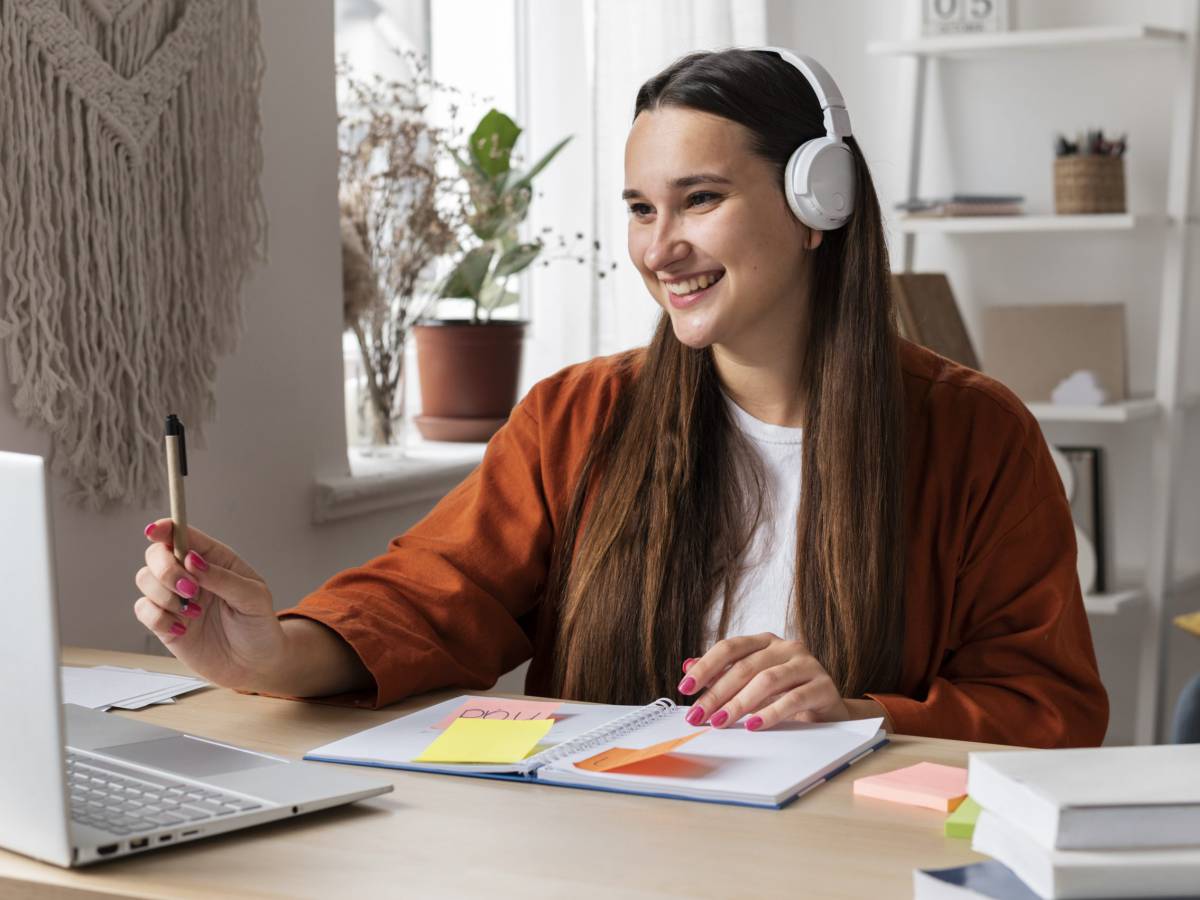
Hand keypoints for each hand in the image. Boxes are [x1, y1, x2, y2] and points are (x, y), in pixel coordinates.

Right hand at [133, 520, 286, 691]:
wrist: (255, 664)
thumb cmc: (259, 626)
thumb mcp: (253, 598)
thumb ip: (223, 577)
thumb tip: (192, 559)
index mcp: (215, 559)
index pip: (183, 534)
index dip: (165, 528)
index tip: (153, 531)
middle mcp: (190, 575)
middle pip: (156, 554)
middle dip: (166, 569)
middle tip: (191, 589)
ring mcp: (175, 598)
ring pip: (144, 579)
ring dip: (164, 595)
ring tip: (194, 612)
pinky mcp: (165, 622)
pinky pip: (143, 610)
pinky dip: (158, 618)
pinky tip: (183, 629)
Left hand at [677, 632, 872, 731]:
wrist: (828, 710)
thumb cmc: (786, 693)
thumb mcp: (752, 682)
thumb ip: (722, 673)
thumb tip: (688, 666)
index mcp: (765, 642)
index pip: (730, 648)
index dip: (706, 666)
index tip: (685, 687)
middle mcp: (786, 647)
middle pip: (745, 666)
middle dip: (717, 693)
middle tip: (698, 715)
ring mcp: (806, 664)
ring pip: (767, 680)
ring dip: (739, 703)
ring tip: (721, 722)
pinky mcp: (822, 686)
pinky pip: (793, 699)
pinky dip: (770, 713)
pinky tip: (753, 725)